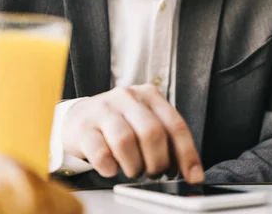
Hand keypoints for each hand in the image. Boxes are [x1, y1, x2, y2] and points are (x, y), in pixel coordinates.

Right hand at [61, 84, 203, 183]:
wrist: (78, 117)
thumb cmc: (119, 123)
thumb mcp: (144, 122)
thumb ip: (166, 140)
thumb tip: (188, 171)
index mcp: (149, 95)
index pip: (175, 125)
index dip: (187, 154)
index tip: (193, 176)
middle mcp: (127, 97)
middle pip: (152, 132)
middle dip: (158, 161)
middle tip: (155, 173)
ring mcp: (103, 109)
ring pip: (125, 141)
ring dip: (134, 165)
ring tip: (134, 170)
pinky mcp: (83, 127)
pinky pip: (101, 153)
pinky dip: (111, 168)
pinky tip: (113, 168)